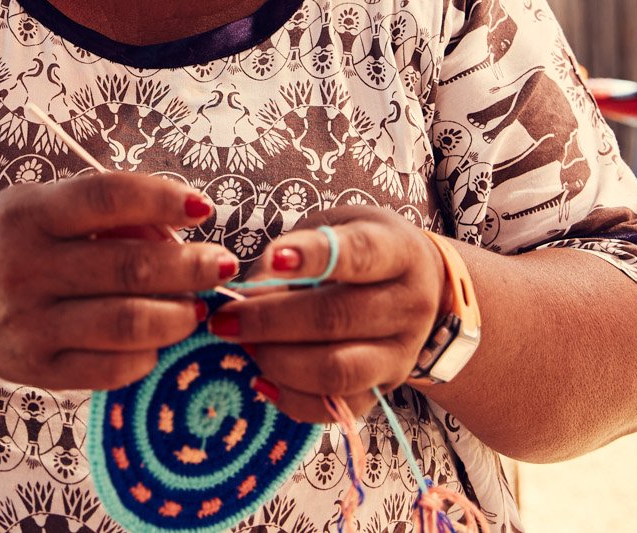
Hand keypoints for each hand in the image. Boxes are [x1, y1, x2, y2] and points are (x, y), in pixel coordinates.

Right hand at [0, 172, 238, 391]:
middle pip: (128, 266)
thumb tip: (177, 231)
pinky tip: (158, 339)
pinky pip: (108, 369)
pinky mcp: (36, 371)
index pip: (107, 197)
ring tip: (196, 308)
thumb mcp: (39, 206)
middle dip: (190, 267)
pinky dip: (146, 355)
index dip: (163, 199)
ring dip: (177, 316)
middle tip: (221, 265)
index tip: (202, 207)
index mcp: (29, 215)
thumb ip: (103, 213)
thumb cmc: (4, 241)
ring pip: (126, 323)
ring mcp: (29, 325)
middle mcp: (25, 268)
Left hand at [210, 206, 446, 422]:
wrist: (412, 286)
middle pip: (338, 318)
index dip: (315, 257)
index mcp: (399, 252)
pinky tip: (260, 380)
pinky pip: (336, 408)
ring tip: (243, 346)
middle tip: (224, 319)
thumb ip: (289, 259)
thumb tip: (241, 299)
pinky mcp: (384, 391)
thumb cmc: (354, 250)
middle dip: (270, 320)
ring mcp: (401, 355)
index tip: (274, 259)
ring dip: (278, 362)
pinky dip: (291, 399)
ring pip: (337, 371)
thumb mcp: (330, 230)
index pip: (360, 254)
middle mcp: (408, 306)